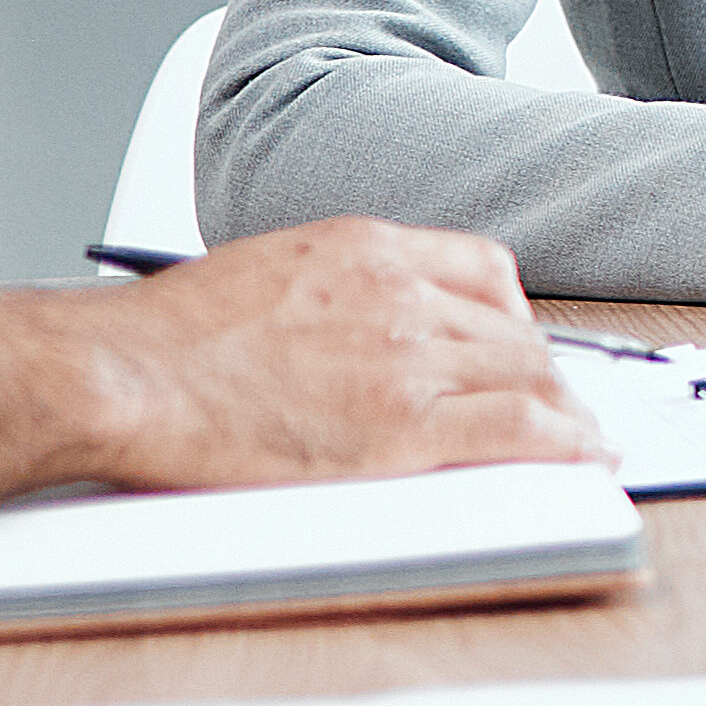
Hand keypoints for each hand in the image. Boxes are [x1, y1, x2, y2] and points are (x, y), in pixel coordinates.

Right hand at [0, 218, 590, 497]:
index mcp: (362, 247)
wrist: (119, 374)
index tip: (517, 345)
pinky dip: (569, 444)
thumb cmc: (161, 341)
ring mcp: (407, 357)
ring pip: (531, 376)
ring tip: (579, 442)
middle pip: (513, 329)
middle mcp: (399, 292)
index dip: (514, 317)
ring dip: (564, 413)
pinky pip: (523, 429)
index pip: (481, 268)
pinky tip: (586, 458)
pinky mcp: (404, 427)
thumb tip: (340, 332)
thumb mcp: (260, 276)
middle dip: (540, 373)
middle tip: (552, 409)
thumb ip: (322, 295)